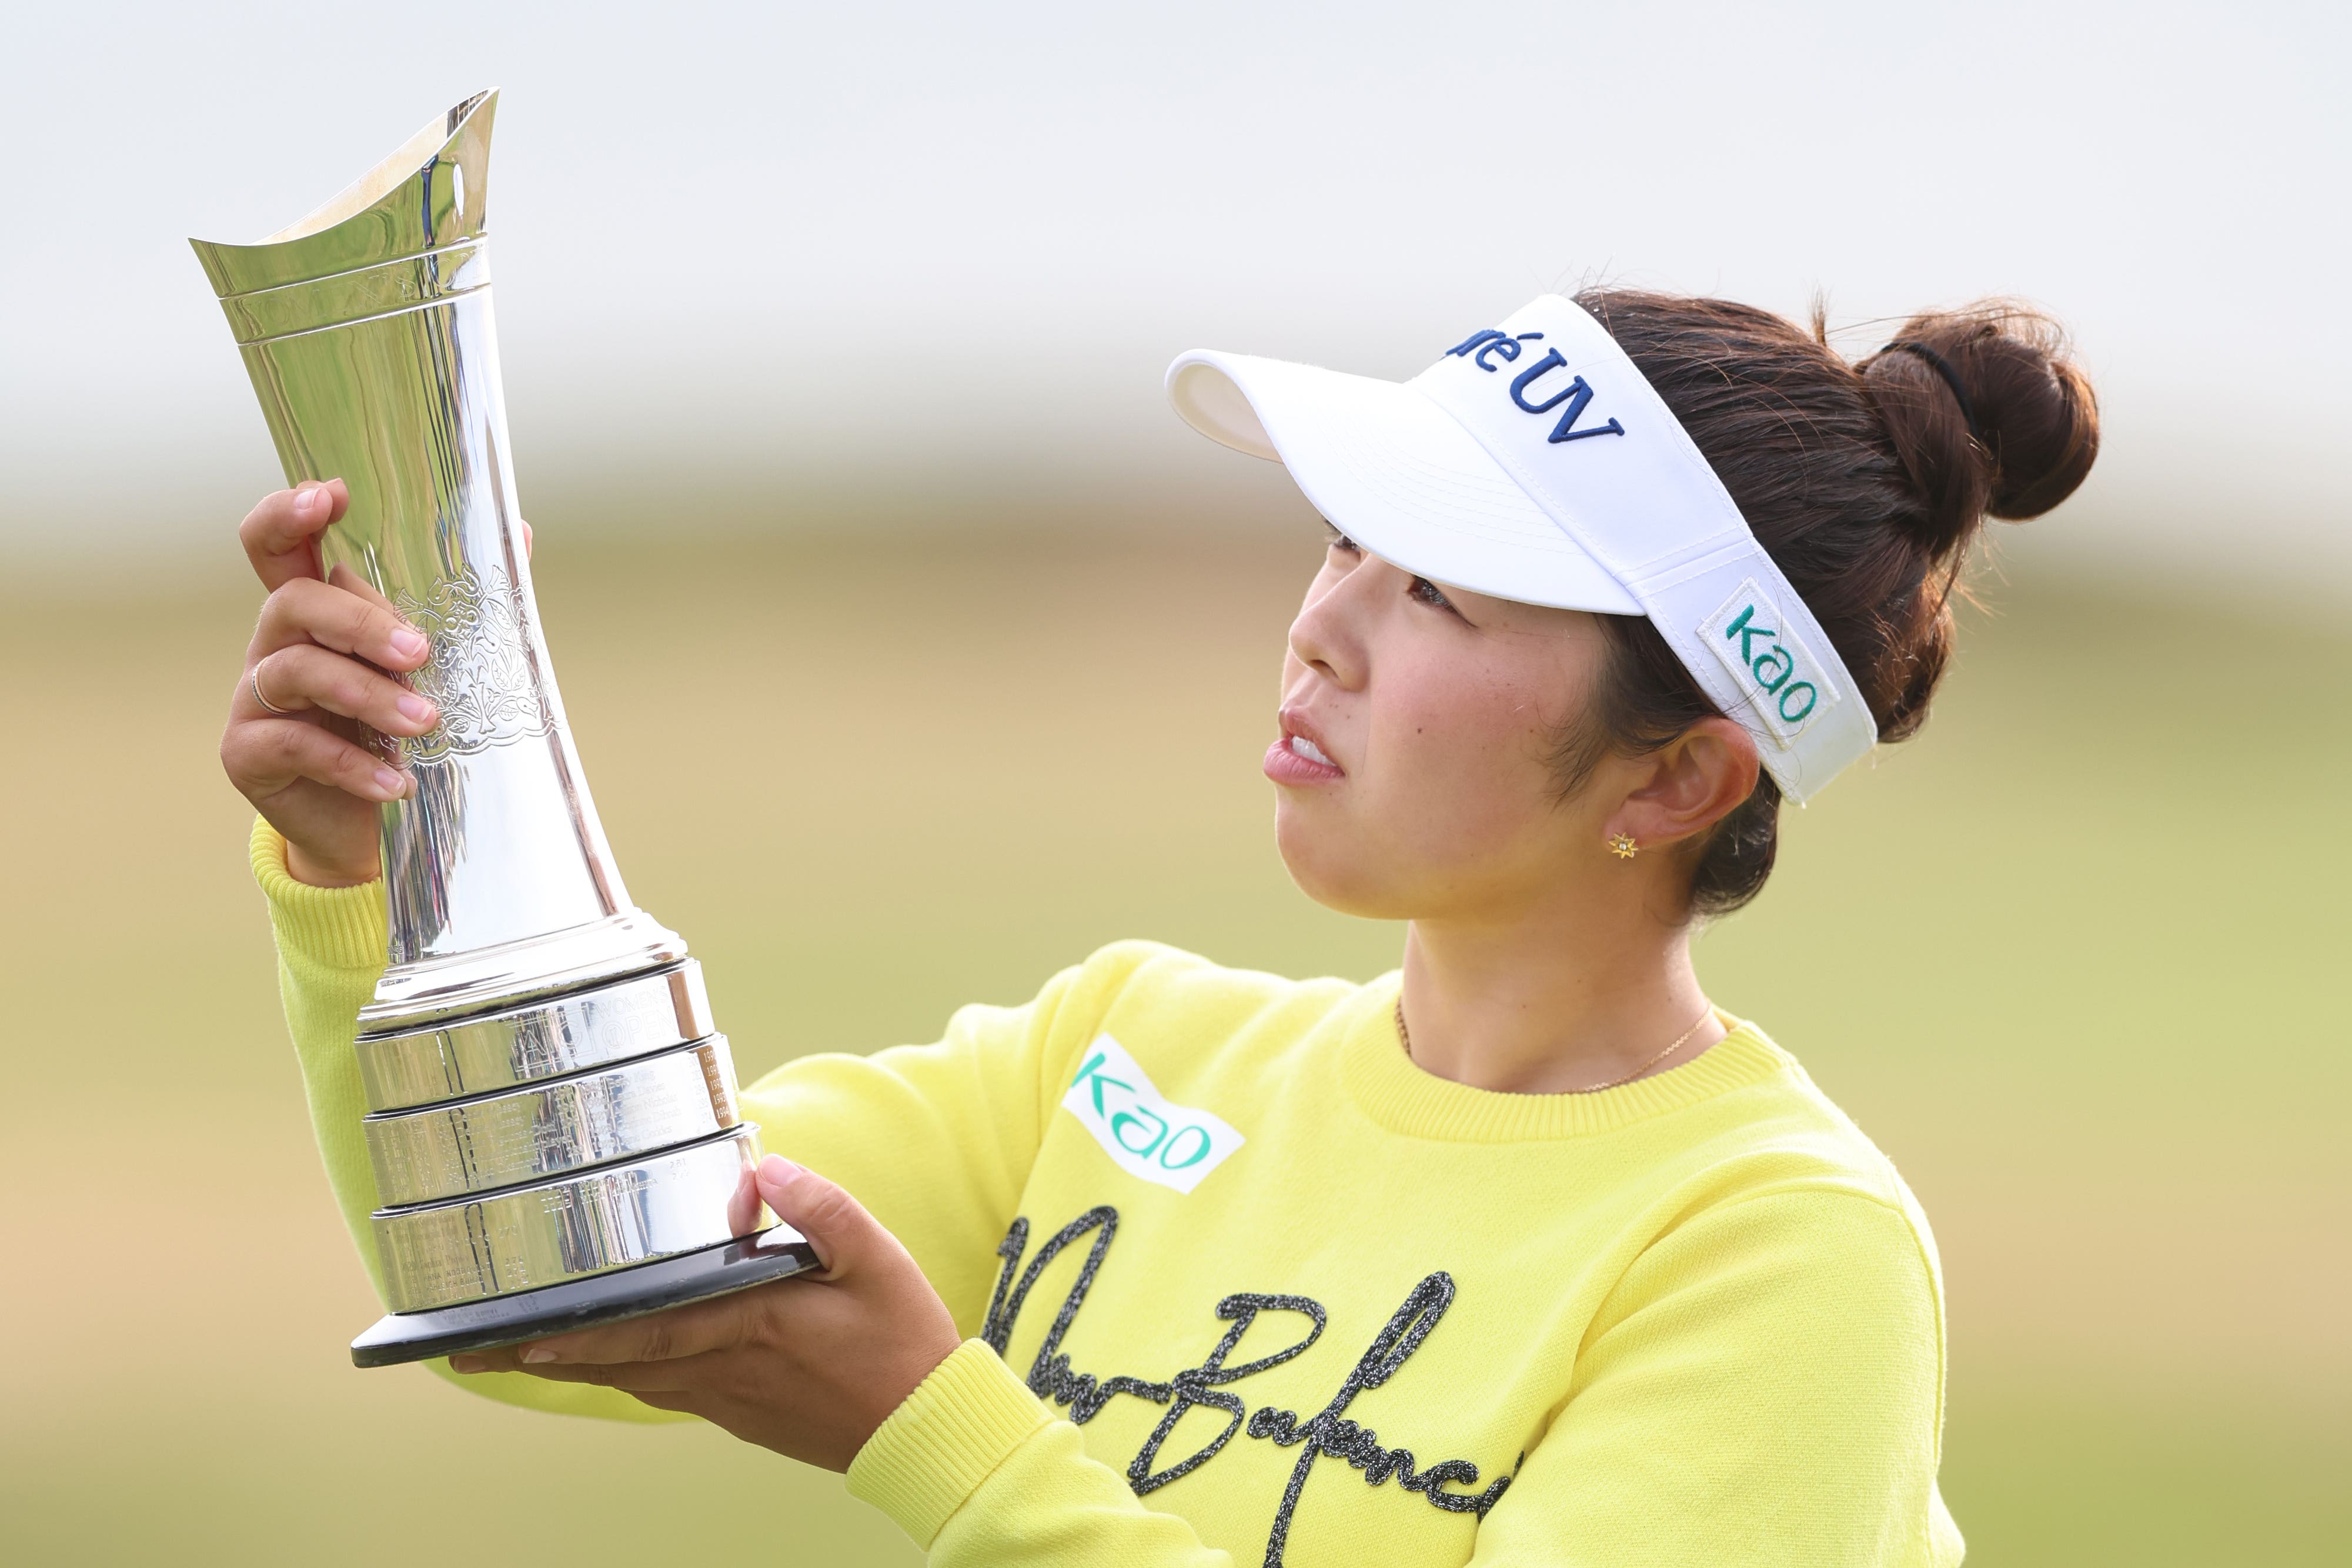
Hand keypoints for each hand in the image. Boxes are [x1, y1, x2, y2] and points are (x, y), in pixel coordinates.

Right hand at [220, 482, 535, 886]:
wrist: (375, 827)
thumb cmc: (407, 734)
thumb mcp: (438, 670)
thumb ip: (467, 607)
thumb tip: (516, 531)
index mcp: (318, 612)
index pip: (281, 546)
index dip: (290, 514)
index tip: (330, 496)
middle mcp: (277, 644)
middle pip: (294, 603)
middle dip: (359, 622)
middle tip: (419, 652)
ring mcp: (255, 697)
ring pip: (296, 672)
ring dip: (366, 694)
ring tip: (424, 722)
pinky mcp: (248, 753)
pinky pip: (293, 744)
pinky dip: (351, 763)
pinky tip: (396, 782)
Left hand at [449, 1156, 963, 1472]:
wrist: (926, 1428)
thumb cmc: (903, 1343)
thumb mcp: (877, 1259)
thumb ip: (821, 1208)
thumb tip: (764, 1169)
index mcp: (750, 1322)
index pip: (645, 1329)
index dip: (575, 1332)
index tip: (515, 1334)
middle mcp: (724, 1366)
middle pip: (616, 1360)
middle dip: (542, 1355)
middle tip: (474, 1353)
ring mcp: (727, 1397)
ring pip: (633, 1379)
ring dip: (572, 1366)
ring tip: (518, 1355)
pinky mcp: (739, 1412)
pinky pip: (664, 1391)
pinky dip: (622, 1376)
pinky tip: (607, 1366)